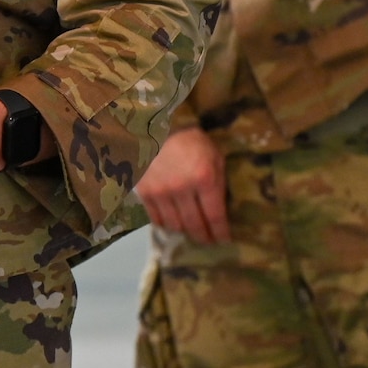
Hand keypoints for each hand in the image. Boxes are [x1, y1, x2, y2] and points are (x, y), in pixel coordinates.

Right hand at [136, 127, 228, 243]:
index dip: (220, 232)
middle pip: (194, 225)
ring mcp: (161, 192)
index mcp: (204, 179)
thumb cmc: (189, 140)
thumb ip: (218, 181)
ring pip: (175, 225)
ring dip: (184, 230)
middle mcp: (182, 189)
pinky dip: (165, 223)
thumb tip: (220, 208)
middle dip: (204, 236)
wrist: (152, 127)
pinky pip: (156, 218)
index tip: (224, 240)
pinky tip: (171, 220)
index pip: (215, 216)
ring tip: (189, 230)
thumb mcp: (213, 156)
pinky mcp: (144, 192)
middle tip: (208, 240)